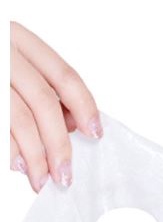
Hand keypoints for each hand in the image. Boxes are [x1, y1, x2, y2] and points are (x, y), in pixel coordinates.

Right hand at [10, 21, 102, 192]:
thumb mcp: (15, 69)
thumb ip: (42, 91)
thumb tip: (71, 126)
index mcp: (18, 40)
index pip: (64, 76)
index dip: (85, 106)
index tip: (95, 133)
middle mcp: (1, 52)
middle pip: (43, 102)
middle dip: (58, 144)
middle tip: (65, 175)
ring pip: (19, 118)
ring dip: (34, 156)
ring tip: (41, 180)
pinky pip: (0, 128)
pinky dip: (10, 150)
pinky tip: (16, 164)